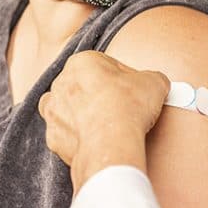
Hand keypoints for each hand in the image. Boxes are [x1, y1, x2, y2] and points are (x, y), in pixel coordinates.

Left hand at [39, 50, 169, 193]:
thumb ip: (152, 78)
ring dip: (85, 115)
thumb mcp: (155, 82)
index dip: (124, 78)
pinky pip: (66, 134)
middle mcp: (61, 83)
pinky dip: (79, 137)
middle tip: (124, 108)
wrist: (111, 144)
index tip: (134, 90)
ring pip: (70, 109)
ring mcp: (53, 111)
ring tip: (109, 126)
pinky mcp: (53, 137)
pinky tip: (97, 141)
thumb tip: (155, 83)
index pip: (105, 65)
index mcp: (82, 62)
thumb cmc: (128, 107)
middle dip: (101, 95)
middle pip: (85, 86)